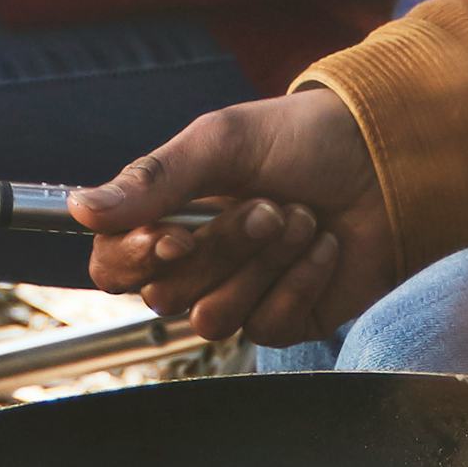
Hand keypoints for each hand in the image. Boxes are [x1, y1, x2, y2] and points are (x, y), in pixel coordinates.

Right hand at [67, 85, 398, 351]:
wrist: (389, 159)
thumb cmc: (302, 139)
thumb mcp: (222, 142)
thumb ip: (152, 179)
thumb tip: (78, 208)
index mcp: (167, 215)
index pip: (113, 266)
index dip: (135, 260)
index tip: (173, 234)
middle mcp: (197, 261)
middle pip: (167, 295)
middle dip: (223, 249)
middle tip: (268, 206)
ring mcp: (241, 294)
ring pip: (213, 318)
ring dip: (264, 266)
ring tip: (302, 220)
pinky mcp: (285, 318)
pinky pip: (268, 327)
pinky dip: (301, 283)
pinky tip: (327, 246)